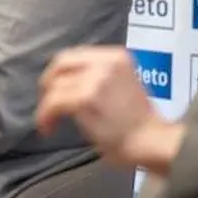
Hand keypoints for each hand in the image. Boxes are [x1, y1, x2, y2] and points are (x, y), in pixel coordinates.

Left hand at [36, 46, 184, 172]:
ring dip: (46, 105)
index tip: (56, 88)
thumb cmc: (138, 121)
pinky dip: (45, 116)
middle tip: (47, 102)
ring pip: (54, 86)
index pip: (75, 55)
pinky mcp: (86, 98)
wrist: (152, 142)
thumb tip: (68, 79)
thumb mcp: (122, 84)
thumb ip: (98, 75)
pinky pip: (53, 103)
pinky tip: (48, 128)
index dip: (60, 72)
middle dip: (48, 82)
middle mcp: (105, 62)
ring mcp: (96, 79)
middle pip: (61, 63)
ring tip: (49, 122)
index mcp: (116, 56)